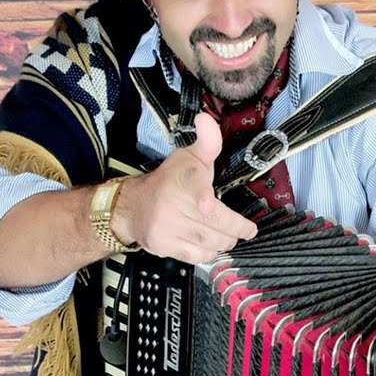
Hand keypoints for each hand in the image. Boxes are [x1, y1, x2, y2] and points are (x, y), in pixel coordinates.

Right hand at [111, 112, 256, 262]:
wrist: (132, 207)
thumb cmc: (167, 182)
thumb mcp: (188, 157)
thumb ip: (207, 142)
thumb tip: (207, 119)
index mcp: (181, 179)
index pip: (193, 184)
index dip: (202, 194)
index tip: (207, 204)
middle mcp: (172, 204)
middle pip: (215, 223)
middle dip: (235, 228)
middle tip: (243, 228)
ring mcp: (167, 227)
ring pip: (210, 242)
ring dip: (225, 241)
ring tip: (226, 235)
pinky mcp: (163, 245)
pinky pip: (197, 256)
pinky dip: (209, 253)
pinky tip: (209, 244)